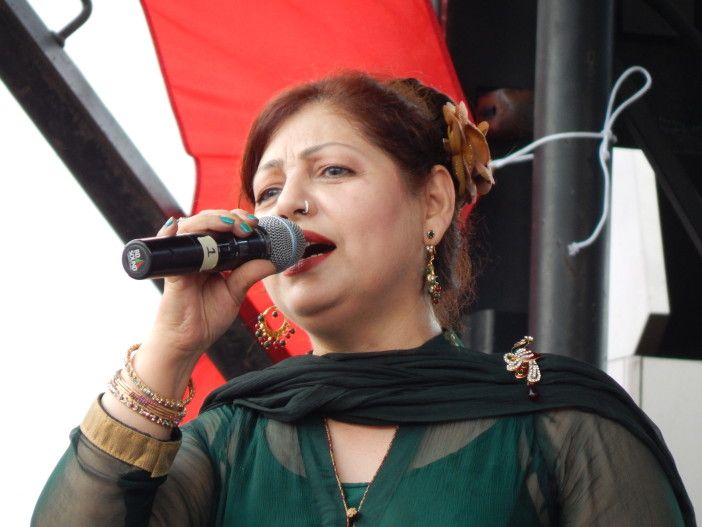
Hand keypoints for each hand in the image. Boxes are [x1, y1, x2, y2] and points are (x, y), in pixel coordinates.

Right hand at [141, 210, 275, 369]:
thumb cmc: (206, 318)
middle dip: (228, 217)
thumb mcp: (235, 293)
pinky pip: (166, 247)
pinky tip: (176, 226)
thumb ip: (249, 275)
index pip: (222, 228)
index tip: (254, 224)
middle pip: (208, 221)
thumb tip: (272, 261)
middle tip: (247, 225)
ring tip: (229, 224)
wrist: (188, 342)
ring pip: (190, 227)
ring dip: (210, 220)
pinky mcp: (171, 271)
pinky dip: (169, 233)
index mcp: (211, 256)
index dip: (237, 220)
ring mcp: (182, 260)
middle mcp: (195, 253)